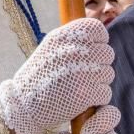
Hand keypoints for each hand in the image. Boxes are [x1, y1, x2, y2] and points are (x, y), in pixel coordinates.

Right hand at [0, 18, 113, 133]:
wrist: (24, 104)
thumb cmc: (40, 75)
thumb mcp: (50, 47)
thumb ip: (73, 39)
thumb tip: (99, 39)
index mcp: (64, 36)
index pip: (98, 29)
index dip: (98, 41)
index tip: (90, 51)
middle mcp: (74, 51)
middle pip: (107, 53)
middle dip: (99, 64)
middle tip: (82, 73)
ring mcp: (82, 73)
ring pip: (108, 74)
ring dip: (98, 82)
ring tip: (78, 85)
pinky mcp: (86, 94)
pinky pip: (105, 92)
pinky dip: (96, 98)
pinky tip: (80, 98)